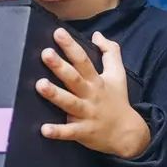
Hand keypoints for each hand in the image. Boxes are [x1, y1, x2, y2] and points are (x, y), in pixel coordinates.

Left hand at [36, 28, 150, 158]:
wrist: (127, 134)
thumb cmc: (117, 100)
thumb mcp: (118, 74)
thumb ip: (110, 52)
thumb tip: (97, 34)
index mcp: (96, 81)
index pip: (83, 60)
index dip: (70, 46)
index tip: (58, 33)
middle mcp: (90, 95)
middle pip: (74, 79)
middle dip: (60, 66)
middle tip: (45, 54)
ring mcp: (86, 114)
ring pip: (69, 103)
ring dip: (55, 95)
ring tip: (39, 85)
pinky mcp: (82, 132)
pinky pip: (69, 132)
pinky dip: (57, 131)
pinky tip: (43, 129)